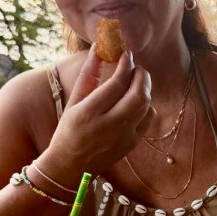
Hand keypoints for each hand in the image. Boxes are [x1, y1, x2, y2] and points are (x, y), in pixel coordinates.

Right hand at [38, 45, 153, 183]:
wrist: (70, 166)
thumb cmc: (68, 130)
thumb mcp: (73, 101)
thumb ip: (88, 75)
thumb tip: (98, 49)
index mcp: (89, 112)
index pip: (116, 84)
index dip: (126, 66)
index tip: (127, 55)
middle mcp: (108, 126)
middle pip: (138, 95)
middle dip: (142, 76)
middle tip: (137, 68)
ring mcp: (122, 137)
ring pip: (146, 107)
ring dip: (145, 90)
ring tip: (137, 82)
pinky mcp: (131, 144)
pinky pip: (147, 120)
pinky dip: (146, 106)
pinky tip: (136, 101)